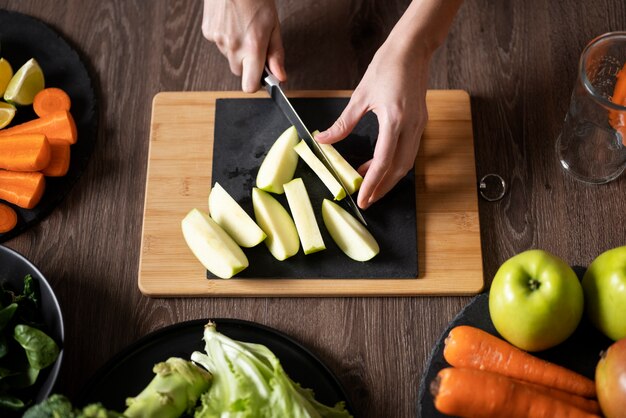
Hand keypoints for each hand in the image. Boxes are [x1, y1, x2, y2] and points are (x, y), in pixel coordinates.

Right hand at [201, 0, 285, 91]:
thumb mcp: (273, 25)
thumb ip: (276, 54)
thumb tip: (280, 76)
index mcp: (252, 47)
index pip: (249, 86)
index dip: (256, 83)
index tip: (262, 75)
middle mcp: (233, 47)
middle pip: (239, 72)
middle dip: (247, 63)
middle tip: (254, 43)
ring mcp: (218, 40)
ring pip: (229, 56)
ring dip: (236, 48)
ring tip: (243, 26)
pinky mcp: (208, 32)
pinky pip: (219, 43)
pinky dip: (225, 37)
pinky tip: (231, 22)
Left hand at [315, 42, 429, 208]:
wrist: (412, 49)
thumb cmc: (387, 66)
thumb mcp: (360, 96)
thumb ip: (343, 123)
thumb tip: (323, 140)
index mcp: (394, 120)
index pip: (383, 162)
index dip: (372, 183)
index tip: (362, 197)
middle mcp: (411, 126)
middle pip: (398, 169)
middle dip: (383, 188)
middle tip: (367, 200)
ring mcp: (419, 125)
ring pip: (407, 163)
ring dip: (389, 178)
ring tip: (369, 185)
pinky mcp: (421, 122)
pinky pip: (410, 151)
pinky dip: (395, 163)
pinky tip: (378, 164)